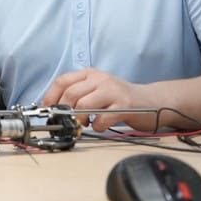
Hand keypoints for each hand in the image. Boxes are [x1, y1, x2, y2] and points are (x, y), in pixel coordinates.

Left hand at [42, 68, 158, 131]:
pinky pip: (103, 118)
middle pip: (71, 94)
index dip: (51, 97)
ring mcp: (113, 91)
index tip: (48, 110)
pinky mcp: (125, 105)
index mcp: (89, 74)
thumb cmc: (120, 98)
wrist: (153, 101)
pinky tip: (101, 126)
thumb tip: (54, 107)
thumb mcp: (97, 89)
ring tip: (86, 124)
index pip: (62, 81)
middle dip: (65, 111)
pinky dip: (98, 126)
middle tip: (69, 121)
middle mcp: (100, 79)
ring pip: (84, 105)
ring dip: (80, 120)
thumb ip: (79, 94)